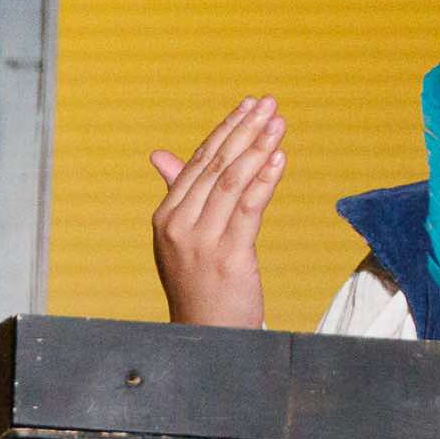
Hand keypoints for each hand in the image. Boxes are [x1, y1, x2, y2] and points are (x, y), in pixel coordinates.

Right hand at [150, 96, 287, 327]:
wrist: (205, 335)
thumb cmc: (199, 284)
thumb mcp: (181, 237)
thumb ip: (179, 192)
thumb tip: (160, 155)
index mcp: (166, 215)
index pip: (199, 161)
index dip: (226, 130)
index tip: (249, 105)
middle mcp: (179, 224)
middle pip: (216, 165)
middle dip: (245, 130)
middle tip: (269, 103)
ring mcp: (201, 241)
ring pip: (232, 182)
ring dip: (258, 148)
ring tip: (278, 123)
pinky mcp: (228, 257)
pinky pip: (249, 210)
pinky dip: (265, 180)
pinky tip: (279, 158)